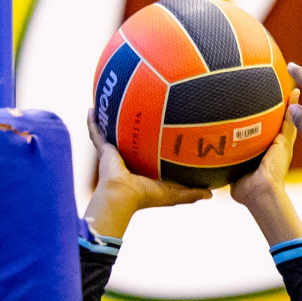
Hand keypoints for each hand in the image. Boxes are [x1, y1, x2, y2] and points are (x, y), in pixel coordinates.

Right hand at [84, 110, 210, 237]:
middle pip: (129, 141)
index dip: (152, 144)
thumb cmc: (146, 196)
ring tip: (109, 104)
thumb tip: (211, 193)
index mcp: (142, 169)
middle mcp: (127, 160)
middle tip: (137, 112)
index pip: (148, 154)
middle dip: (131, 129)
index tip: (158, 131)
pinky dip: (92, 122)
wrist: (122, 196)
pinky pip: (95, 133)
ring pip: (111, 134)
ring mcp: (113, 155)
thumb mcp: (173, 193)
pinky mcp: (103, 150)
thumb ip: (191, 193)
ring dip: (109, 122)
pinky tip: (90, 108)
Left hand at [229, 90, 301, 244]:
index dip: (263, 122)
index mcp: (264, 154)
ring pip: (287, 119)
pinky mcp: (285, 141)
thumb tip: (209, 163)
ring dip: (290, 104)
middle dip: (279, 109)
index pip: (263, 133)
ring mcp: (282, 144)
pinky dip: (293, 106)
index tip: (260, 107)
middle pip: (277, 123)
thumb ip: (224, 165)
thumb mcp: (232, 174)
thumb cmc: (246, 190)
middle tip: (280, 91)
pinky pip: (290, 120)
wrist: (259, 192)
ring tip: (290, 85)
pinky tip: (295, 92)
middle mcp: (274, 147)